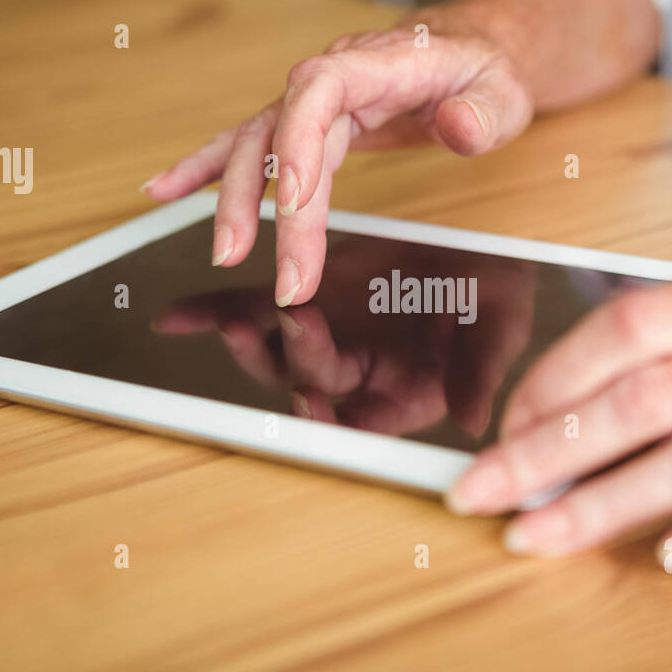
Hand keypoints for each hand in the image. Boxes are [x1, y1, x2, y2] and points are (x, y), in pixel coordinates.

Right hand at [141, 22, 533, 307]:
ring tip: (226, 255)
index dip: (299, 142)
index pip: (319, 90)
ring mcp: (313, 100)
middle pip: (280, 133)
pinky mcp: (306, 123)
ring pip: (257, 145)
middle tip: (283, 276)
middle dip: (270, 204)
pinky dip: (204, 166)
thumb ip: (484, 113)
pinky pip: (248, 142)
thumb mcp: (505, 92)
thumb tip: (456, 127)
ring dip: (235, 200)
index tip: (295, 203)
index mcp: (378, 62)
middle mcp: (333, 77)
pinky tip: (163, 191)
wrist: (473, 48)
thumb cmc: (487, 72)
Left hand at [152, 237, 535, 438]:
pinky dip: (209, 311)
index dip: (329, 419)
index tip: (311, 402)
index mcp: (400, 395)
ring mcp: (327, 335)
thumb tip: (475, 422)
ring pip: (275, 351)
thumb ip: (480, 373)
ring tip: (235, 322)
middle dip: (295, 359)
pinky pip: (249, 307)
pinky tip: (174, 317)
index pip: (358, 423)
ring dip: (250, 343)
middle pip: (311, 381)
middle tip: (290, 322)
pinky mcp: (306, 296)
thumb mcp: (498, 328)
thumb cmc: (495, 296)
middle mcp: (356, 375)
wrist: (479, 248)